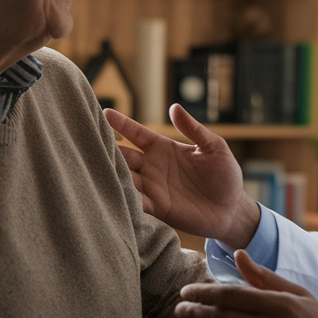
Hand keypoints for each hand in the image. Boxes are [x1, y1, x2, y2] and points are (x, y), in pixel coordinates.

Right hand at [104, 105, 259, 247]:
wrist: (232, 210)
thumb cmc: (225, 176)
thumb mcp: (214, 148)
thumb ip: (194, 129)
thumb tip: (174, 108)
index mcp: (164, 148)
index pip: (136, 133)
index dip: (121, 124)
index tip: (104, 113)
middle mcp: (153, 166)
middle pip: (123, 155)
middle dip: (106, 148)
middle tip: (85, 140)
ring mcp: (152, 187)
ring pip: (124, 177)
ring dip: (109, 172)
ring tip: (89, 165)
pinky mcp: (157, 207)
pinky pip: (135, 201)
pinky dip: (123, 196)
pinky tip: (109, 191)